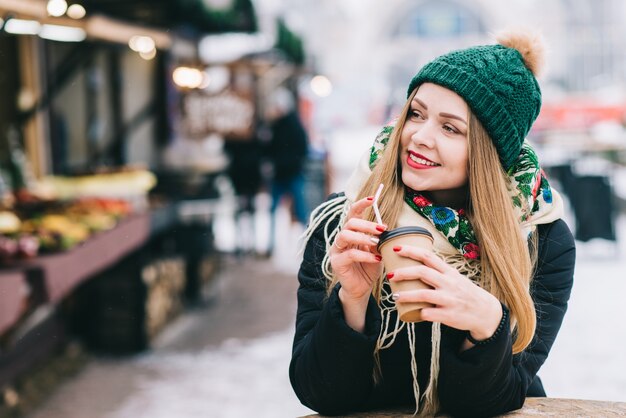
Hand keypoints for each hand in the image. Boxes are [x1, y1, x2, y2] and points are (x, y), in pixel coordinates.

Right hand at [329, 196, 385, 301]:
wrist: (361, 288)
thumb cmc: (368, 267)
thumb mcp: (376, 250)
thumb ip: (378, 239)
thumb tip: (385, 228)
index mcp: (351, 232)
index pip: (353, 213)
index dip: (361, 204)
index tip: (372, 198)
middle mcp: (341, 239)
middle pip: (350, 222)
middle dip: (367, 224)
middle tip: (382, 229)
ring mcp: (337, 250)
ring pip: (345, 235)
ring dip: (363, 237)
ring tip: (377, 242)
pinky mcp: (336, 262)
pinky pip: (350, 254)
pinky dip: (365, 255)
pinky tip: (376, 258)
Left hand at [388, 245, 502, 340]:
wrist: (485, 312)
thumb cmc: (464, 293)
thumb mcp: (454, 278)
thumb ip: (437, 272)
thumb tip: (413, 265)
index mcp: (448, 272)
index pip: (427, 256)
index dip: (410, 250)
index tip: (396, 248)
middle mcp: (449, 283)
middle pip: (422, 272)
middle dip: (403, 272)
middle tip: (390, 274)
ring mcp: (449, 299)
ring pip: (423, 294)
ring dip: (406, 295)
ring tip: (395, 296)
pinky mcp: (448, 315)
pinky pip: (429, 313)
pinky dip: (420, 312)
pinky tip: (413, 313)